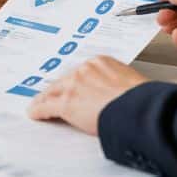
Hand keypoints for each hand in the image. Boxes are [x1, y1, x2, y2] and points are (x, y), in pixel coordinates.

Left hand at [27, 57, 146, 134]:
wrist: (139, 108)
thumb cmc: (142, 99)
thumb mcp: (130, 82)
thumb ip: (117, 84)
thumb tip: (117, 95)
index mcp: (100, 62)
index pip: (80, 73)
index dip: (73, 82)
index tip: (70, 86)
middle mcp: (84, 70)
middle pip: (64, 81)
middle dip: (58, 90)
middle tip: (51, 96)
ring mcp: (73, 85)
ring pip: (52, 92)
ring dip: (45, 100)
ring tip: (39, 105)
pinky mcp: (66, 103)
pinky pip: (47, 107)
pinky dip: (39, 111)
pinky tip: (35, 114)